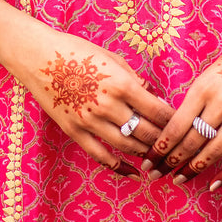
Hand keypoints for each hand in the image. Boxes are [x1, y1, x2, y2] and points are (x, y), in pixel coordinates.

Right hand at [15, 27, 174, 179]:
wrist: (39, 57)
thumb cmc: (77, 51)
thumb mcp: (111, 57)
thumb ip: (132, 77)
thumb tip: (149, 93)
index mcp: (121, 84)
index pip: (157, 110)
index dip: (173, 120)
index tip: (182, 123)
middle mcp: (108, 105)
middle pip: (146, 132)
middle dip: (163, 139)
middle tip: (174, 143)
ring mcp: (90, 121)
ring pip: (127, 146)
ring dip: (145, 152)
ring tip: (156, 154)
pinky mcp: (75, 130)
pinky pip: (100, 155)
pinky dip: (118, 166)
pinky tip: (131, 170)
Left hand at [141, 15, 221, 190]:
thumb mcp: (207, 74)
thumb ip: (193, 100)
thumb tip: (173, 129)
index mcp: (203, 88)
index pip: (177, 125)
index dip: (161, 146)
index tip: (148, 159)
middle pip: (192, 141)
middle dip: (171, 161)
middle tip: (156, 173)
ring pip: (214, 151)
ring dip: (194, 169)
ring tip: (179, 179)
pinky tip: (213, 184)